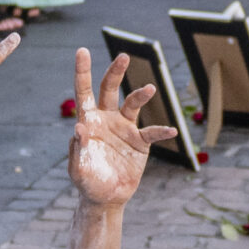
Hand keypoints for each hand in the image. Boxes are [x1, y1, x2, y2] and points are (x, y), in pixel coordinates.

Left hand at [67, 50, 170, 207]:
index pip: (84, 92)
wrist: (106, 197)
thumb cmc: (88, 182)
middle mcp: (107, 119)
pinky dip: (161, 131)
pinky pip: (152, 133)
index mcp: (89, 121)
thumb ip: (77, 149)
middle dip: (116, 71)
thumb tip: (78, 128)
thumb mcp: (78, 169)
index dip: (83, 72)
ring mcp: (125, 128)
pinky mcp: (140, 143)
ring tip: (149, 89)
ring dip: (141, 95)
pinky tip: (171, 130)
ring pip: (133, 104)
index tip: (82, 51)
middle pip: (110, 89)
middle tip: (123, 56)